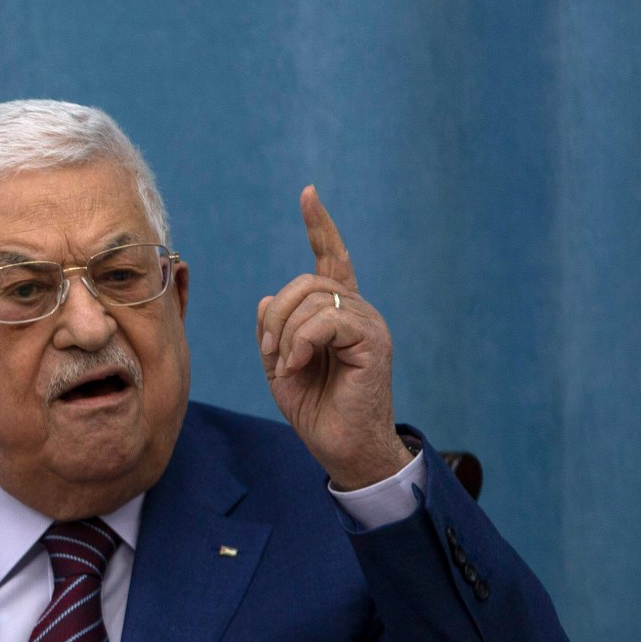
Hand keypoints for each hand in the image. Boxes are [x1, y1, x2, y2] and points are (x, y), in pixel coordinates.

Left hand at [257, 186, 407, 489]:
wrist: (341, 447)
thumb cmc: (314, 408)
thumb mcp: (279, 363)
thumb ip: (272, 329)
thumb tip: (266, 299)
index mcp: (337, 312)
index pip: (331, 258)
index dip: (320, 226)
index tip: (308, 194)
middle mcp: (358, 310)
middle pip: (304, 283)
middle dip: (275, 316)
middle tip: (271, 353)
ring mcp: (369, 323)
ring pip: (311, 300)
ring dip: (284, 335)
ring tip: (287, 366)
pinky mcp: (373, 341)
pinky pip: (324, 321)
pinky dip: (299, 344)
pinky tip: (297, 366)